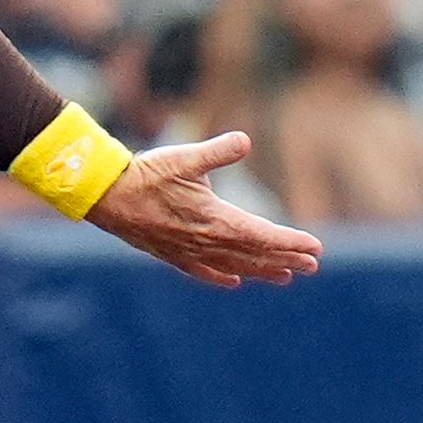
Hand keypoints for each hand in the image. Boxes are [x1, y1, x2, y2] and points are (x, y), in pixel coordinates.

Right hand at [86, 132, 325, 287]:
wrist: (106, 197)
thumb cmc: (147, 174)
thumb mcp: (185, 157)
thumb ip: (218, 151)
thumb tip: (245, 141)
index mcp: (215, 219)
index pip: (263, 234)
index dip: (291, 242)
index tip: (316, 247)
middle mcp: (206, 241)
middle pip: (255, 254)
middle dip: (286, 259)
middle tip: (313, 265)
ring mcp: (188, 251)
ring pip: (234, 267)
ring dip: (262, 271)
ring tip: (286, 277)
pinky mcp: (172, 254)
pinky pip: (203, 271)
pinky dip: (222, 277)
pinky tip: (235, 282)